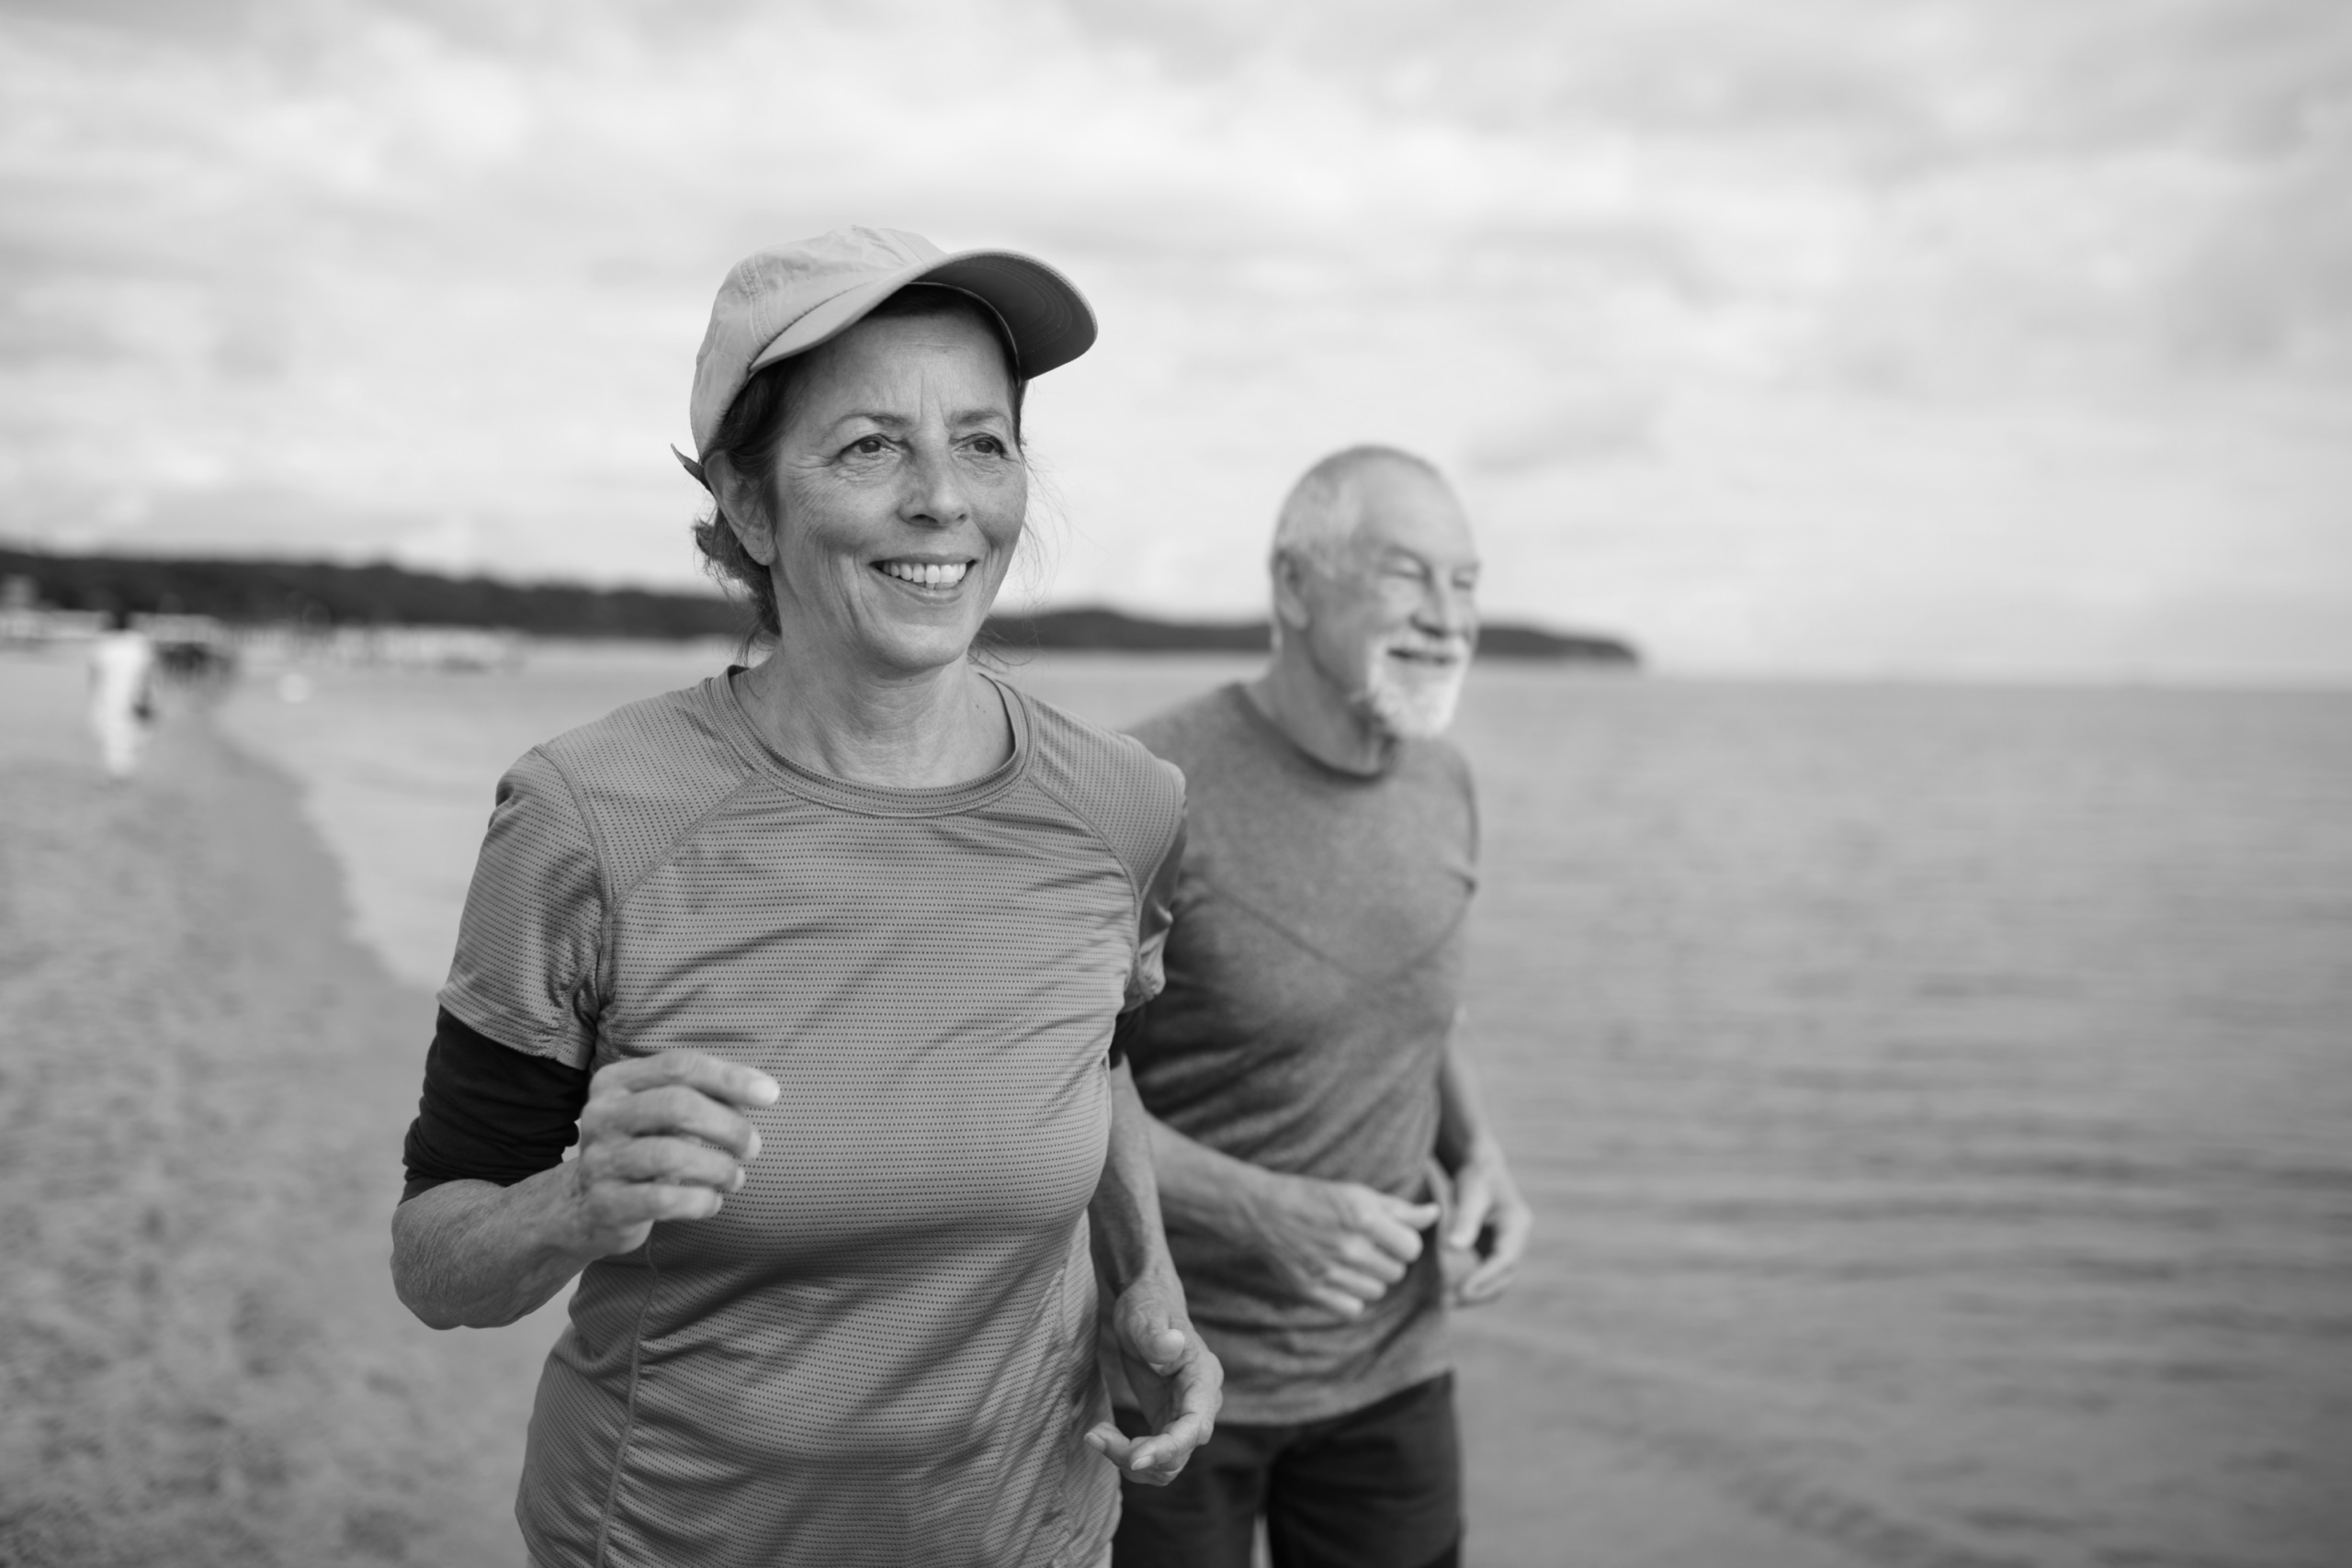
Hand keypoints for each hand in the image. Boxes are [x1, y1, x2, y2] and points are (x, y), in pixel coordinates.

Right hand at [567, 1050, 778, 1258]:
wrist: (585, 1207)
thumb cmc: (642, 1148)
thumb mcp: (662, 1114)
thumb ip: (703, 1096)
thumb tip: (761, 1092)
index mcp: (616, 1081)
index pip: (679, 1066)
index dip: (730, 1077)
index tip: (771, 1095)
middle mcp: (601, 1115)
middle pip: (677, 1105)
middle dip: (728, 1126)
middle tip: (753, 1147)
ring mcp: (599, 1160)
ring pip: (669, 1154)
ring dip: (717, 1167)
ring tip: (735, 1178)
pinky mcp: (605, 1203)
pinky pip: (661, 1200)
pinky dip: (699, 1201)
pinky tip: (712, 1202)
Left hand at [1085, 1272, 1220, 1485]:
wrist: (1147, 1306)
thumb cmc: (1147, 1306)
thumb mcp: (1145, 1314)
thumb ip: (1156, 1334)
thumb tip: (1172, 1345)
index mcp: (1203, 1378)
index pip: (1195, 1426)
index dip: (1168, 1448)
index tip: (1135, 1459)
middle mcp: (1201, 1403)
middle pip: (1179, 1453)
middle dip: (1138, 1456)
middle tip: (1097, 1436)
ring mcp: (1185, 1416)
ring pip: (1168, 1464)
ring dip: (1130, 1460)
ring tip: (1096, 1435)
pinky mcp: (1168, 1422)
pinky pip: (1155, 1457)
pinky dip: (1129, 1457)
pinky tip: (1104, 1436)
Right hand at [1245, 1172, 1439, 1319]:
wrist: (1264, 1212)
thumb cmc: (1316, 1198)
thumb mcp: (1358, 1194)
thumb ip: (1399, 1209)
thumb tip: (1436, 1214)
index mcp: (1363, 1218)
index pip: (1411, 1248)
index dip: (1403, 1242)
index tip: (1387, 1235)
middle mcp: (1348, 1247)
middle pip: (1396, 1272)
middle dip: (1386, 1259)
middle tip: (1364, 1245)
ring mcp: (1329, 1272)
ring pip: (1377, 1292)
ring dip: (1369, 1279)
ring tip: (1350, 1261)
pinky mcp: (1312, 1291)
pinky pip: (1353, 1309)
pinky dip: (1350, 1298)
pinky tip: (1338, 1278)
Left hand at [1441, 1142, 1530, 1306]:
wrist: (1479, 1165)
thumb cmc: (1475, 1175)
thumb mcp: (1470, 1192)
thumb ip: (1464, 1220)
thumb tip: (1454, 1248)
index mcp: (1517, 1224)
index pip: (1505, 1259)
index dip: (1485, 1277)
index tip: (1462, 1292)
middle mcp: (1517, 1239)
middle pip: (1504, 1276)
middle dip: (1480, 1292)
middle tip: (1449, 1303)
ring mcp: (1508, 1247)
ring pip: (1497, 1280)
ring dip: (1475, 1294)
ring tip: (1445, 1302)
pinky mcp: (1494, 1250)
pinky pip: (1487, 1275)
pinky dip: (1472, 1286)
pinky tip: (1447, 1292)